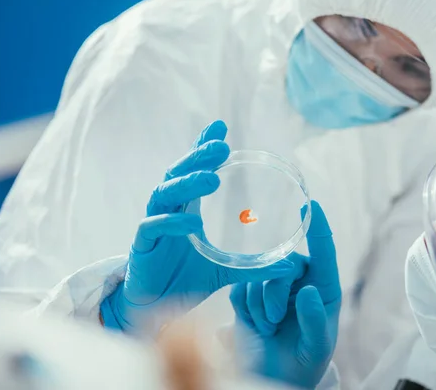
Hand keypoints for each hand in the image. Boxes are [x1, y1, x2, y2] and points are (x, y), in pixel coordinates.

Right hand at [100, 121, 306, 334]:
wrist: (154, 308)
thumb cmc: (185, 281)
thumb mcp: (225, 271)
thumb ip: (254, 266)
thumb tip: (292, 265)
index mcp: (186, 210)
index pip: (193, 171)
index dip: (202, 148)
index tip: (220, 127)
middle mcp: (169, 211)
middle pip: (178, 174)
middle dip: (197, 157)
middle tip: (220, 146)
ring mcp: (154, 226)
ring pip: (164, 194)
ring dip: (187, 184)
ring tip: (211, 179)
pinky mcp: (143, 246)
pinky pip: (154, 227)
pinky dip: (172, 222)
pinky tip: (191, 222)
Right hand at [230, 201, 341, 389]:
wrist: (274, 378)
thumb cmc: (305, 360)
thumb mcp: (318, 344)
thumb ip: (315, 318)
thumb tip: (307, 289)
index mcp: (322, 286)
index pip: (323, 251)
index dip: (317, 227)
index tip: (311, 206)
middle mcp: (298, 280)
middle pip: (282, 263)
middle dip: (275, 292)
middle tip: (275, 320)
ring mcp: (271, 287)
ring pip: (258, 276)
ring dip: (260, 306)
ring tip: (269, 328)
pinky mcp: (247, 296)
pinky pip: (239, 288)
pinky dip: (245, 309)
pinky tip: (255, 325)